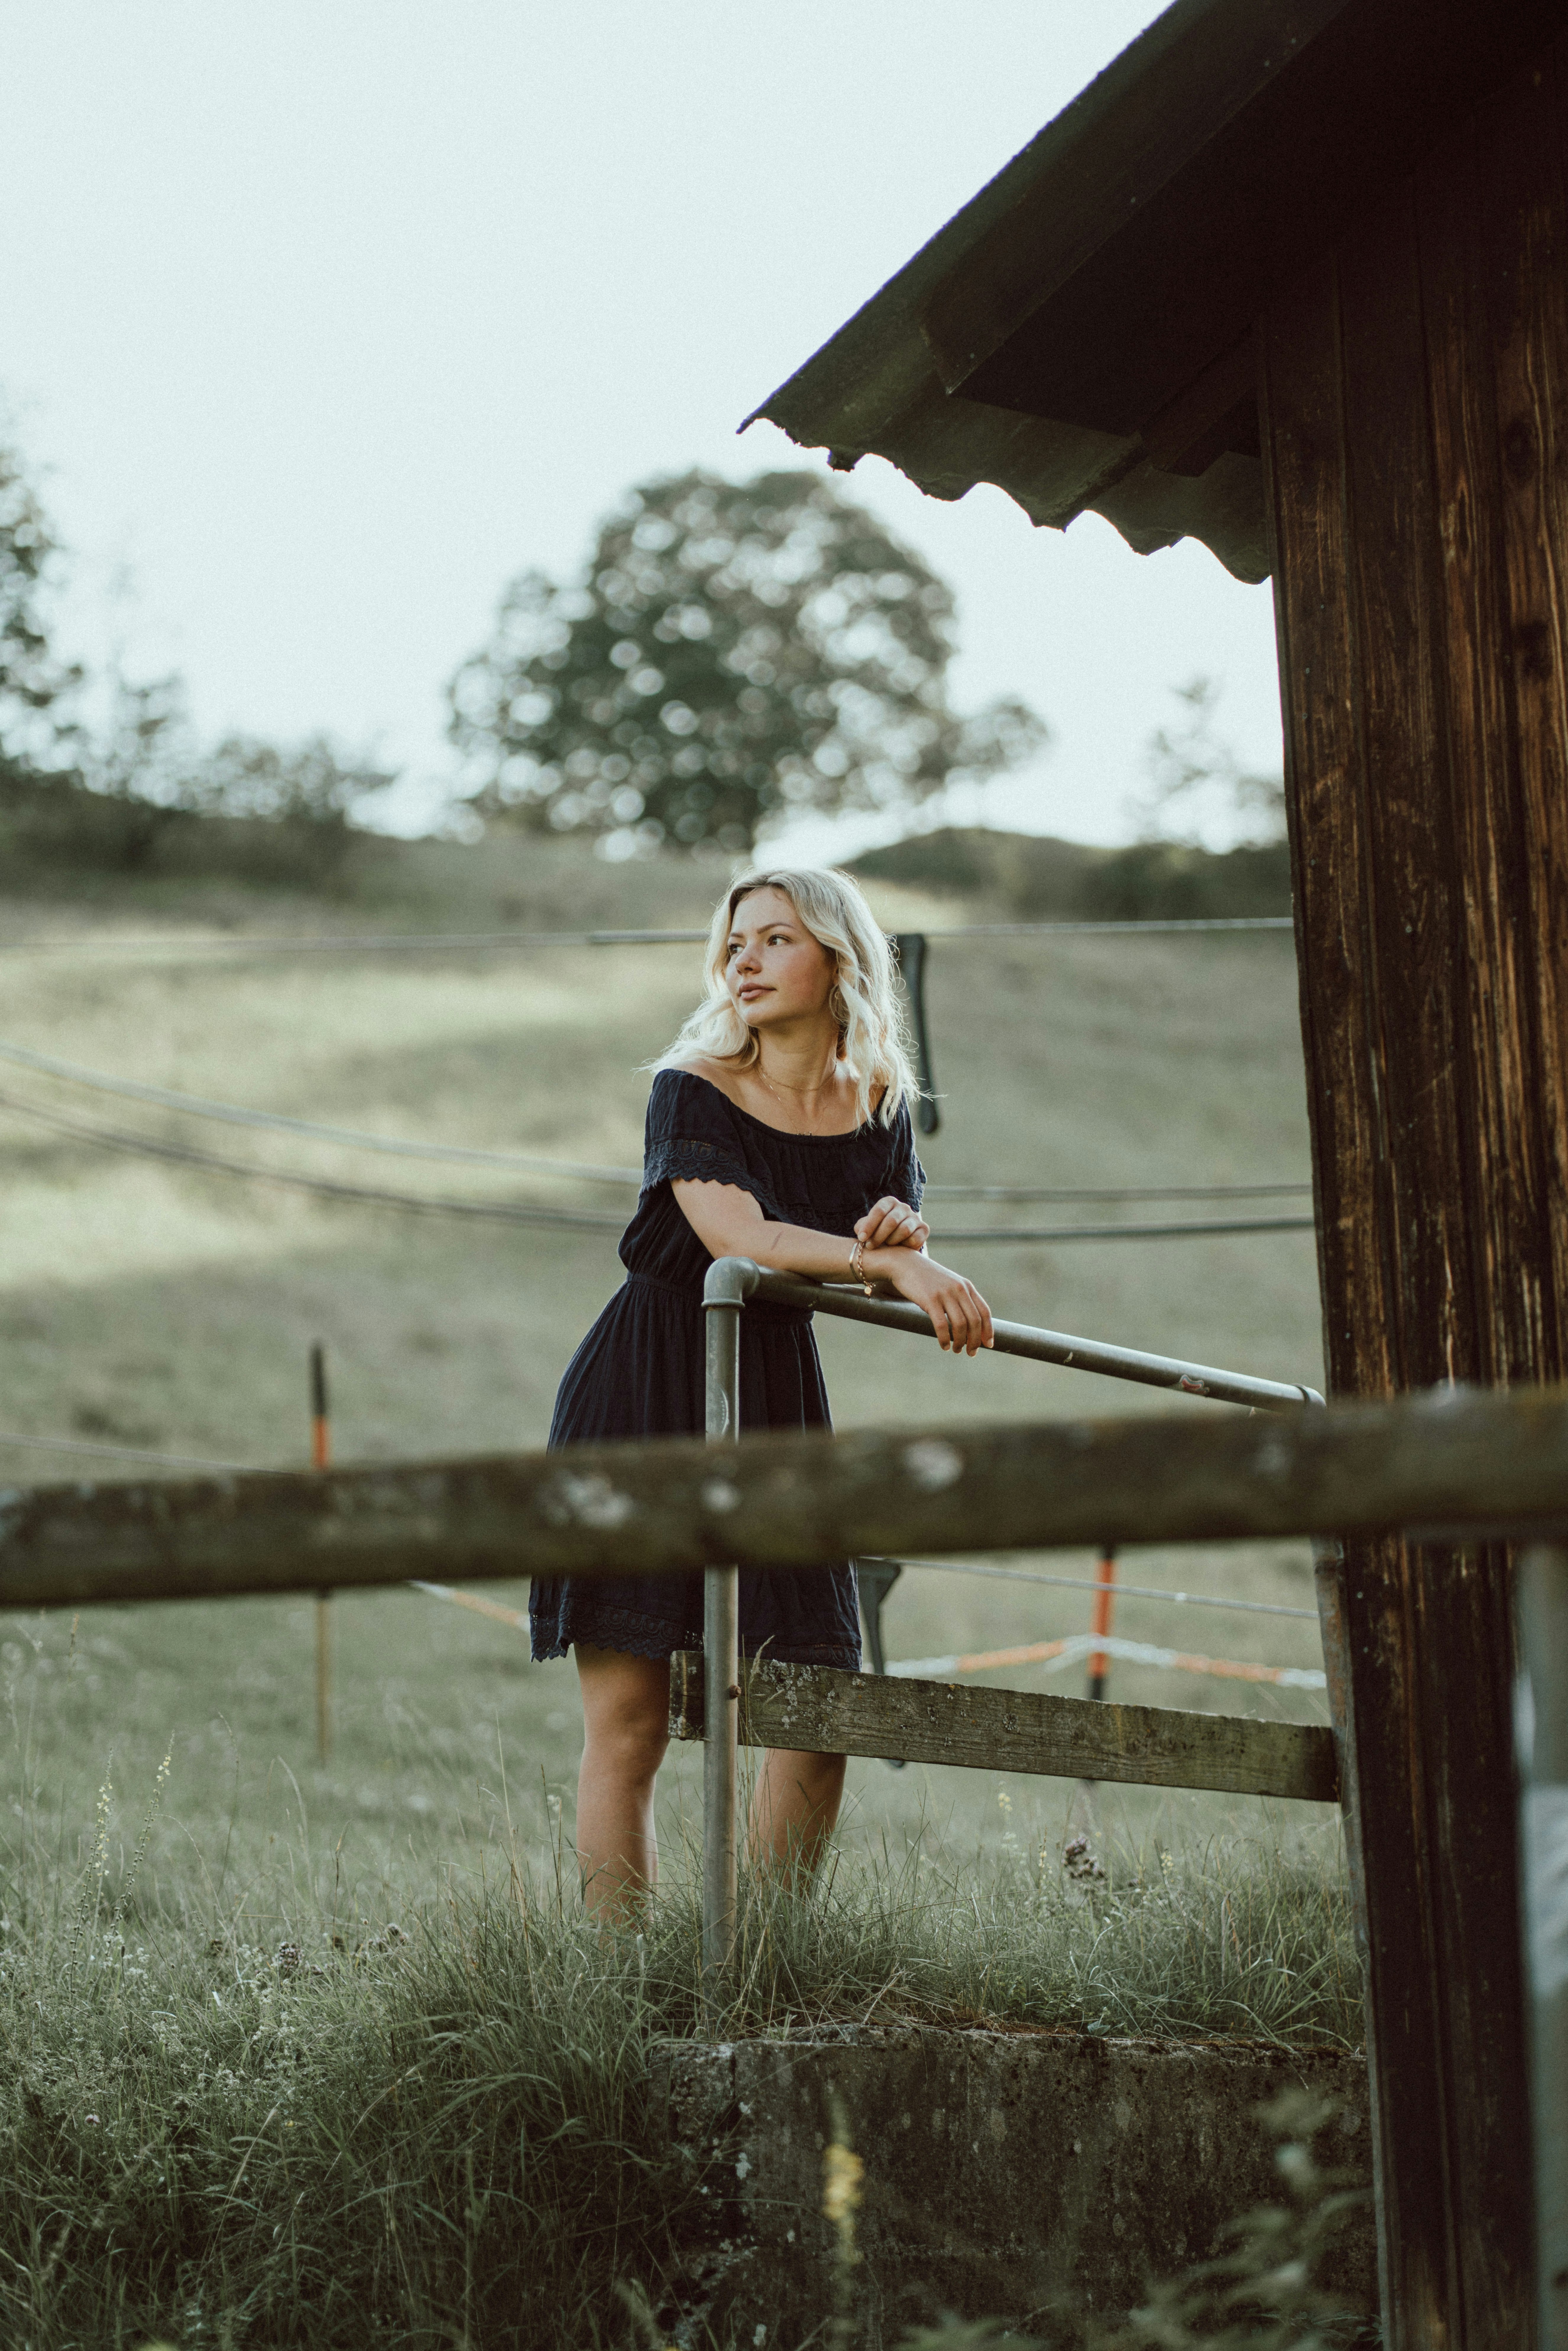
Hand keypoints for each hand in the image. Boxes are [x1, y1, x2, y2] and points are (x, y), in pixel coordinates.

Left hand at [855, 1195, 929, 1250]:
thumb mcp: (867, 1229)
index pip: (880, 1210)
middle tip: (870, 1246)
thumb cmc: (878, 1234)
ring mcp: (915, 1217)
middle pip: (892, 1221)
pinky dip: (905, 1246)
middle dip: (879, 1235)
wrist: (896, 1244)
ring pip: (904, 1230)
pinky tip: (900, 1248)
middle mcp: (903, 1207)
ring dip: (892, 1241)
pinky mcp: (924, 1229)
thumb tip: (861, 1230)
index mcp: (889, 1202)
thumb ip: (862, 1227)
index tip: (862, 1238)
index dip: (869, 1225)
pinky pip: (915, 1239)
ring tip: (886, 1246)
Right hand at [871, 1249, 992, 1354]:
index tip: (989, 1344)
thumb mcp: (949, 1284)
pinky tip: (944, 1346)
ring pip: (960, 1325)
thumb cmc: (927, 1279)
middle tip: (971, 1353)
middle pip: (974, 1321)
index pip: (984, 1311)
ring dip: (960, 1342)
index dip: (988, 1330)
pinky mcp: (930, 1299)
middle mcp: (959, 1289)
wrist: (905, 1264)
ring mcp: (945, 1294)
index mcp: (966, 1286)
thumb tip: (969, 1323)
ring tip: (956, 1350)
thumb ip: (960, 1298)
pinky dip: (945, 1339)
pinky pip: (942, 1325)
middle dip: (975, 1341)